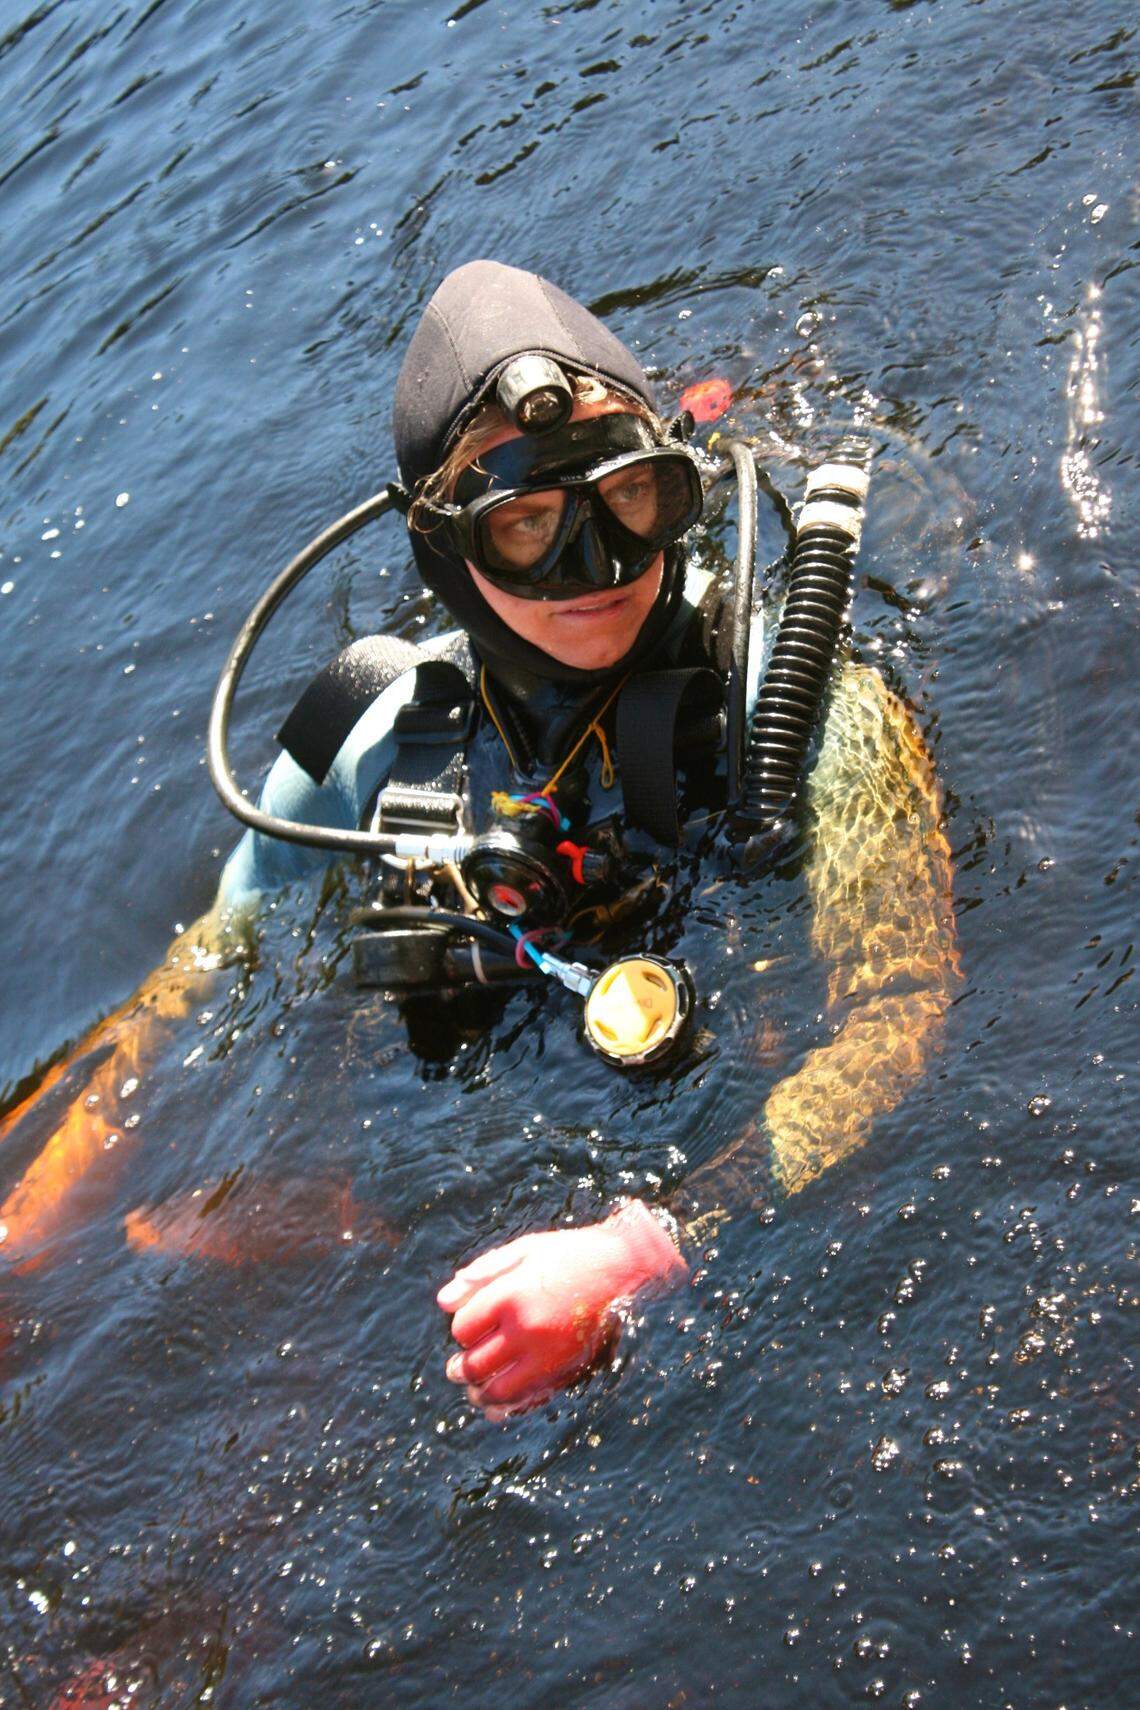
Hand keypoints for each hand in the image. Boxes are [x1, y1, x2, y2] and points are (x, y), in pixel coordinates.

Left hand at [437, 1200, 686, 1418]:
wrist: (623, 1267)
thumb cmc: (569, 1254)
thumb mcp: (523, 1251)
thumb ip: (482, 1274)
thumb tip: (443, 1302)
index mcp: (510, 1295)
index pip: (464, 1328)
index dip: (462, 1329)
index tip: (470, 1325)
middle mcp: (526, 1328)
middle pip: (476, 1364)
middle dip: (460, 1368)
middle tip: (455, 1369)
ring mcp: (548, 1354)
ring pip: (498, 1389)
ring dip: (479, 1392)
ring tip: (474, 1388)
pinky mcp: (566, 1370)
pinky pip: (529, 1399)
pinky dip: (508, 1407)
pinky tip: (496, 1405)